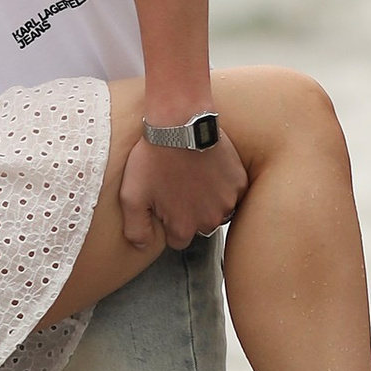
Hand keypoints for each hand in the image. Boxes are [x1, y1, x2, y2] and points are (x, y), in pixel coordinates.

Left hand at [118, 126, 244, 250]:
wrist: (179, 123)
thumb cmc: (154, 157)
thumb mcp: (131, 196)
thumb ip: (136, 229)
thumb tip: (143, 247)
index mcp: (184, 226)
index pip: (178, 240)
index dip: (170, 222)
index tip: (165, 202)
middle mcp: (210, 219)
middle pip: (200, 225)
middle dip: (190, 212)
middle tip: (179, 186)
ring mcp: (228, 200)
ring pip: (218, 210)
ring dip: (209, 200)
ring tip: (194, 177)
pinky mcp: (239, 182)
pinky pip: (233, 192)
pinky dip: (223, 184)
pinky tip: (209, 169)